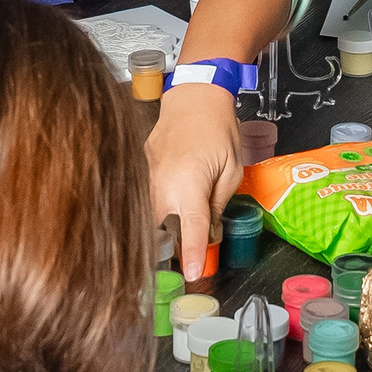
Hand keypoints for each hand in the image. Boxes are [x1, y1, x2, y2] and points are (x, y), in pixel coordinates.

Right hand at [146, 82, 244, 283]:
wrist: (193, 97)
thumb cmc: (218, 130)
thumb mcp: (231, 171)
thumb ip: (218, 205)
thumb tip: (209, 233)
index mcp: (188, 184)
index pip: (189, 229)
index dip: (191, 254)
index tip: (191, 274)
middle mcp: (161, 184)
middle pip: (161, 229)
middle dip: (172, 246)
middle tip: (187, 254)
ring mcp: (146, 177)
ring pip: (149, 217)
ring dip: (162, 229)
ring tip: (176, 232)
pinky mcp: (140, 170)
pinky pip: (145, 199)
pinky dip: (155, 210)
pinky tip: (167, 208)